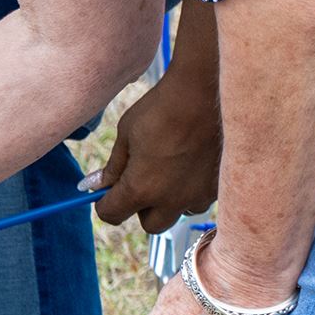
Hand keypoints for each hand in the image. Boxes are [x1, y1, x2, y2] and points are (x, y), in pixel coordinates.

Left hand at [92, 70, 221, 232]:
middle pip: (150, 224)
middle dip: (141, 207)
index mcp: (141, 188)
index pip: (112, 215)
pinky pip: (201, 199)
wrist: (209, 91)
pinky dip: (192, 189)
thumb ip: (113, 166)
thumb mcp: (127, 134)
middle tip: (141, 179)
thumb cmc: (162, 108)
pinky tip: (191, 163)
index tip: (107, 191)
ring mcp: (199, 194)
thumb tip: (93, 186)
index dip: (105, 203)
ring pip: (180, 213)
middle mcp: (172, 200)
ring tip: (170, 169)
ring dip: (170, 201)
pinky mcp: (221, 186)